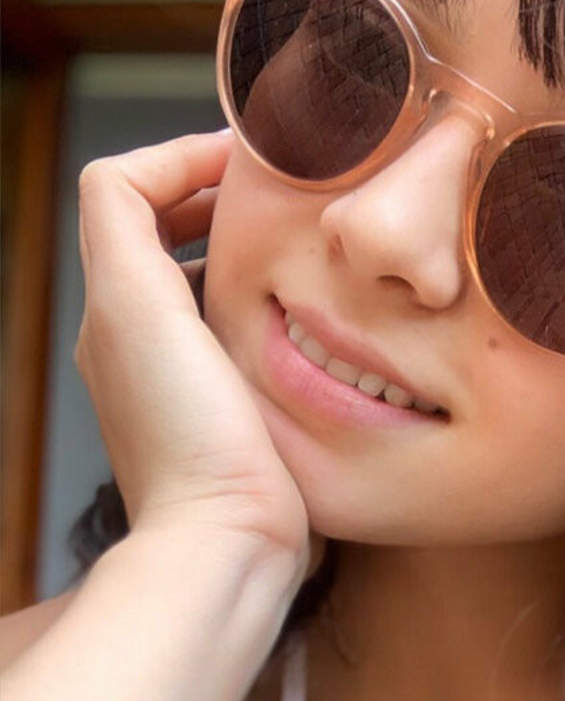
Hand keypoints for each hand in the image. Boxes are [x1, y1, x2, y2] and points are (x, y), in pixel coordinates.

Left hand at [74, 131, 310, 566]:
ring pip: (203, 283)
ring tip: (305, 243)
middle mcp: (136, 341)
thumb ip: (126, 223)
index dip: (182, 156)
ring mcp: (182, 385)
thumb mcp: (138, 306)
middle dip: (218, 201)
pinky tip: (315, 317)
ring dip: (246, 251)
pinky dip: (268, 307)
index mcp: (114, 307)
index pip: (124, 190)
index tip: (252, 157)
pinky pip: (238, 336)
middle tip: (287, 193)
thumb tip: (159, 171)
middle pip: (164, 234)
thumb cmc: (190, 436)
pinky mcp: (229, 420)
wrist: (228, 543)